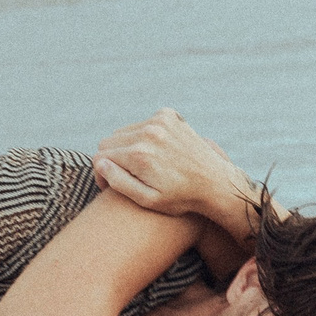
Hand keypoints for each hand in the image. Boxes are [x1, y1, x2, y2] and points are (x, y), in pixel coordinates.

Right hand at [93, 109, 259, 237]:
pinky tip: (157, 152)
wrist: (215, 182)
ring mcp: (160, 120)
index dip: (101, 173)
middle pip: (109, 141)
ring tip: (142, 166)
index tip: (109, 185)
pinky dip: (144, 135)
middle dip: (112, 159)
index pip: (100, 156)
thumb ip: (119, 182)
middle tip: (124, 176)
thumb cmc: (181, 198)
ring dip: (128, 146)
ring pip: (124, 131)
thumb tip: (101, 163)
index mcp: (139, 154)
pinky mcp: (169, 115)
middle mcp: (148, 132)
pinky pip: (142, 123)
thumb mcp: (147, 200)